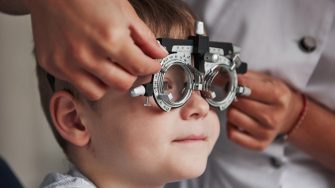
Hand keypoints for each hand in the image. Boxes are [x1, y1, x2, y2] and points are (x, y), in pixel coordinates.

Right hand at [25, 0, 167, 99]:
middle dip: (132, 75)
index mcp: (110, 37)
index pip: (140, 67)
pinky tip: (88, 61)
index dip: (151, 67)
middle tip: (130, 64)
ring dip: (108, 81)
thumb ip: (143, 36)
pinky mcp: (52, 65)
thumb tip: (158, 53)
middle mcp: (88, 55)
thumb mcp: (122, 10)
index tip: (152, 65)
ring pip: (99, 92)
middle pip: (122, 85)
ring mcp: (67, 62)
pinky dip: (87, 78)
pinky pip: (77, 84)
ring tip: (107, 65)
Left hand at [227, 71, 302, 149]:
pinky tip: (239, 121)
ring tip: (240, 108)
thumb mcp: (266, 80)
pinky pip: (232, 134)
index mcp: (278, 97)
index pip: (246, 87)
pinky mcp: (259, 144)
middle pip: (237, 103)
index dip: (235, 83)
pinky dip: (231, 126)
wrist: (289, 115)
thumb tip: (220, 76)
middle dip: (233, 96)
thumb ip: (244, 76)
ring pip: (232, 117)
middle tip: (237, 96)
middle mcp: (274, 117)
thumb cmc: (274, 96)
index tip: (234, 81)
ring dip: (232, 110)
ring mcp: (267, 133)